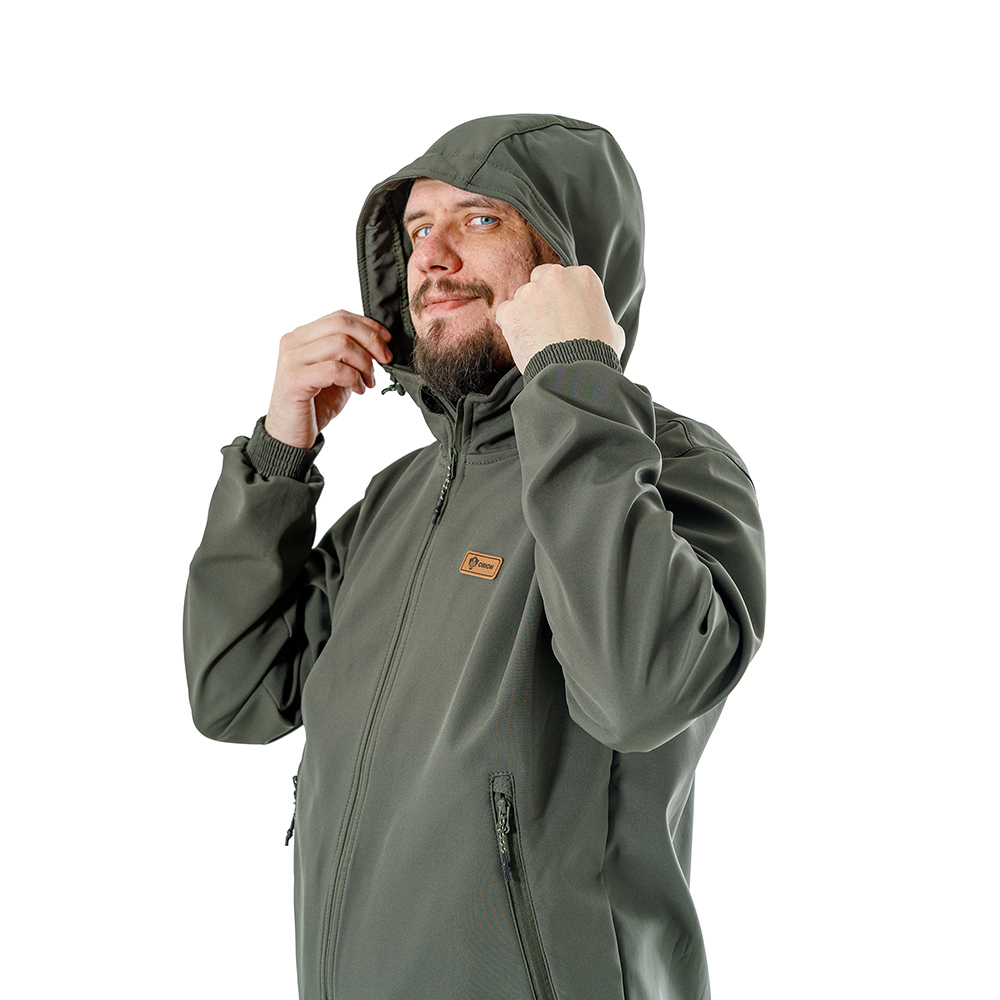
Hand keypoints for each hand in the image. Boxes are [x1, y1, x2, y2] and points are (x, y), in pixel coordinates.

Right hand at [265, 310, 391, 448]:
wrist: (291, 435)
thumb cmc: (315, 405)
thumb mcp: (338, 374)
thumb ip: (351, 356)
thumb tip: (380, 344)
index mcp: (302, 336)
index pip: (340, 317)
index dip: (368, 326)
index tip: (387, 341)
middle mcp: (294, 342)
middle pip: (341, 324)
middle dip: (371, 341)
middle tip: (385, 360)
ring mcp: (292, 359)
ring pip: (341, 344)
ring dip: (364, 363)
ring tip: (367, 382)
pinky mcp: (294, 379)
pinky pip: (334, 369)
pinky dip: (353, 378)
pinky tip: (358, 390)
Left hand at [495, 264, 624, 372]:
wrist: (576, 373)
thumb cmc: (598, 354)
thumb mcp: (613, 328)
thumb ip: (599, 315)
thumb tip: (598, 322)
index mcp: (583, 276)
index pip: (566, 278)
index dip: (563, 296)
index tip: (564, 312)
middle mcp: (556, 277)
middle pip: (541, 278)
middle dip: (542, 296)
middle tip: (548, 321)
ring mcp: (531, 292)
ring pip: (522, 296)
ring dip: (527, 312)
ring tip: (538, 338)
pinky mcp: (512, 310)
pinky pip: (506, 313)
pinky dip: (511, 325)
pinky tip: (525, 342)